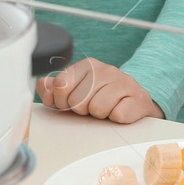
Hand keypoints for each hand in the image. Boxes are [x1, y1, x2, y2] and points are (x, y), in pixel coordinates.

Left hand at [37, 58, 164, 123]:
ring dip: (100, 115)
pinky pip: (117, 115)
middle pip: (77, 100)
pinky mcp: (138, 97)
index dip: (62, 101)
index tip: (70, 104)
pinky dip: (116, 119)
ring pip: (97, 108)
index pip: (61, 85)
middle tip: (92, 107)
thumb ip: (54, 89)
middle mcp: (106, 69)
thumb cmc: (102, 97)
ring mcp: (124, 81)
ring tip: (106, 109)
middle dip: (82, 110)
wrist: (135, 102)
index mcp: (87, 65)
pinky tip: (120, 111)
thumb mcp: (76, 91)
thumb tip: (45, 90)